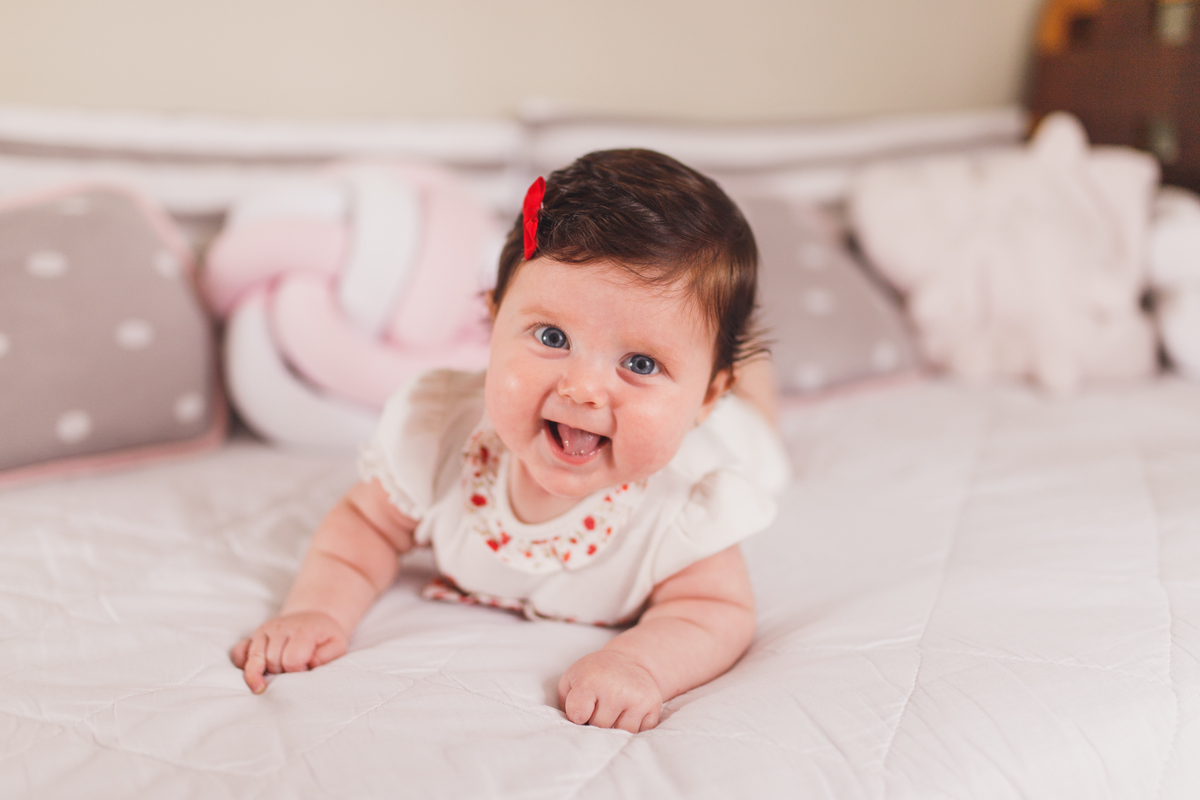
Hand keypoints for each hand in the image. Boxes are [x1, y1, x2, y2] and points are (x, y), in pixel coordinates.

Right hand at [230, 611, 347, 693]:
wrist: (313, 618)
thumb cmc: (324, 637)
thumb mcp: (337, 645)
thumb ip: (327, 657)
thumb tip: (308, 665)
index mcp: (301, 631)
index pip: (292, 660)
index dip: (298, 671)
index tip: (305, 670)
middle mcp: (279, 629)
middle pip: (272, 662)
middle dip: (281, 673)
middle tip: (291, 673)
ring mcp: (264, 631)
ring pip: (253, 660)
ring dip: (261, 674)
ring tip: (266, 685)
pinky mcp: (253, 636)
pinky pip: (239, 652)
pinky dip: (242, 664)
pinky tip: (253, 672)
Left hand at [558, 650, 662, 731]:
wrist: (629, 660)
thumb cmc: (594, 675)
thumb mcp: (571, 679)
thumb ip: (565, 703)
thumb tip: (574, 730)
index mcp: (591, 680)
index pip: (577, 714)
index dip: (576, 715)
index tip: (580, 709)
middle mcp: (616, 688)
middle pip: (599, 727)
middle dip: (595, 722)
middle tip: (598, 706)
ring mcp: (637, 697)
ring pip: (620, 733)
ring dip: (614, 727)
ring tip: (613, 709)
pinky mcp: (653, 705)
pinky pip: (639, 732)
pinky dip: (631, 726)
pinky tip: (628, 711)